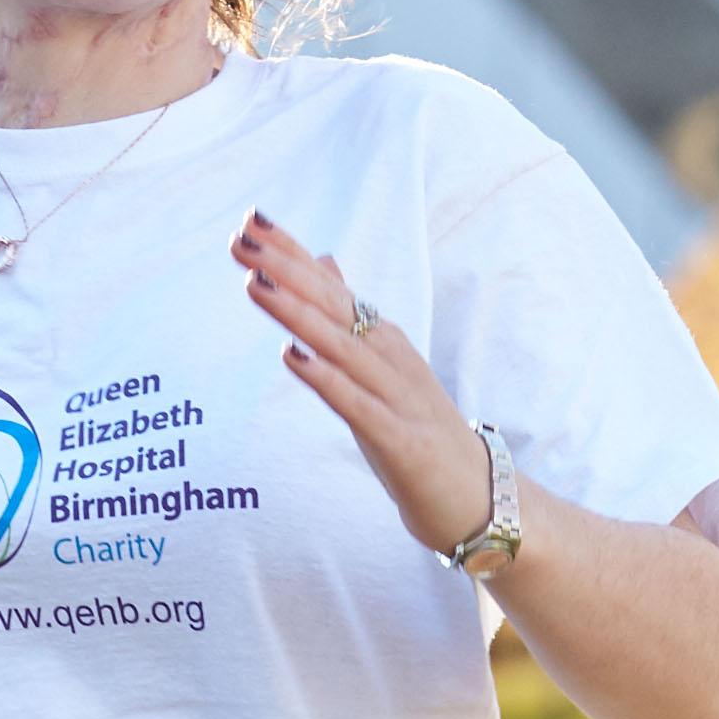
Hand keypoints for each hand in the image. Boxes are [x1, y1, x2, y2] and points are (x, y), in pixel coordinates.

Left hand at [231, 207, 491, 559]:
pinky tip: (291, 357)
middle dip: (285, 270)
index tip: (250, 220)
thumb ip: (349, 317)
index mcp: (383, 340)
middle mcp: (391, 357)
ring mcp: (397, 396)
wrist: (478, 498)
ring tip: (254, 283)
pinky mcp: (400, 440)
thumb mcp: (381, 367)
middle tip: (241, 236)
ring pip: (340, 347)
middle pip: (332, 306)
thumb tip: (320, 262)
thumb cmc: (419, 432)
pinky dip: (324, 378)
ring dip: (297, 313)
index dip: (292, 254)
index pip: (331, 287)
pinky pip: (355, 404)